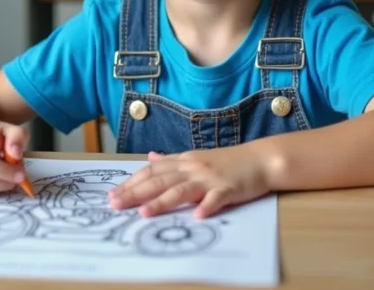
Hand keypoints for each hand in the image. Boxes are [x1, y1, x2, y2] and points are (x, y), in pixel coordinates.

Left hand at [108, 146, 270, 218]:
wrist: (260, 159)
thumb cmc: (228, 162)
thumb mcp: (196, 157)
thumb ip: (172, 160)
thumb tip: (150, 157)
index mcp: (184, 161)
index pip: (152, 171)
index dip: (131, 182)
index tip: (112, 193)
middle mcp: (193, 168)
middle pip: (160, 180)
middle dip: (136, 192)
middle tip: (115, 203)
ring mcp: (210, 178)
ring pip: (182, 190)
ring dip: (163, 202)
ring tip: (145, 213)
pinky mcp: (229, 189)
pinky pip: (216, 198)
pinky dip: (207, 206)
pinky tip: (197, 216)